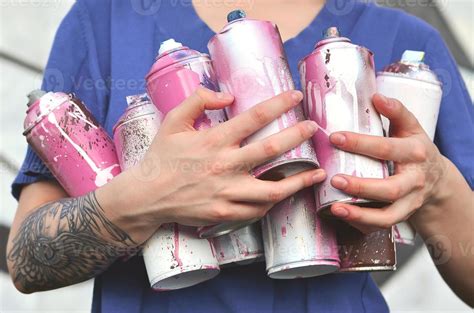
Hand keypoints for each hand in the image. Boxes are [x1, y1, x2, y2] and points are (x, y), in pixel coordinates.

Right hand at [108, 87, 323, 241]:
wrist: (146, 196)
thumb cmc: (161, 157)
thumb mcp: (173, 121)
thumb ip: (198, 100)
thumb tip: (228, 95)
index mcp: (214, 140)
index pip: (254, 117)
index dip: (278, 104)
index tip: (295, 97)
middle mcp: (224, 165)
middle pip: (271, 149)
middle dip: (298, 135)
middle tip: (314, 129)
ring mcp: (226, 192)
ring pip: (273, 189)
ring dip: (299, 180)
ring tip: (317, 173)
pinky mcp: (225, 213)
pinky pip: (258, 210)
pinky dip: (274, 202)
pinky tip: (284, 194)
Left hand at [327, 94, 446, 232]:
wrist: (437, 180)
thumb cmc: (415, 149)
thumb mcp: (411, 127)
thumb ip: (396, 112)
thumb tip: (376, 96)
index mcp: (415, 152)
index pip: (387, 149)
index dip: (360, 143)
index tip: (335, 137)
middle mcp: (415, 180)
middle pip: (390, 188)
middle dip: (361, 186)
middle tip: (334, 178)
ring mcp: (409, 202)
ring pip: (388, 216)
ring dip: (361, 213)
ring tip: (335, 207)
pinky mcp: (402, 216)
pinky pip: (382, 225)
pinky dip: (362, 223)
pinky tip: (342, 215)